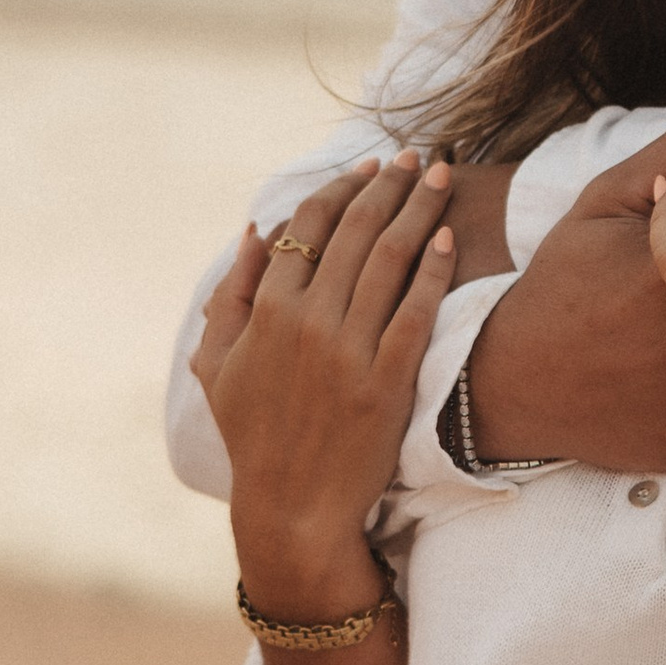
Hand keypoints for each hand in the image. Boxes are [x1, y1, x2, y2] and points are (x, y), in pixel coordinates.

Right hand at [192, 153, 455, 612]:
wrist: (292, 508)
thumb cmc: (254, 436)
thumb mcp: (217, 365)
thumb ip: (231, 294)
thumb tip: (256, 230)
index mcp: (266, 311)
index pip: (309, 228)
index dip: (340, 189)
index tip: (366, 168)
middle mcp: (307, 321)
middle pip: (357, 231)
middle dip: (388, 184)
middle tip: (415, 156)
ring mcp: (349, 349)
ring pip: (391, 258)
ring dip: (419, 208)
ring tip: (442, 177)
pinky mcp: (387, 379)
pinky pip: (417, 310)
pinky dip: (434, 269)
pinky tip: (449, 238)